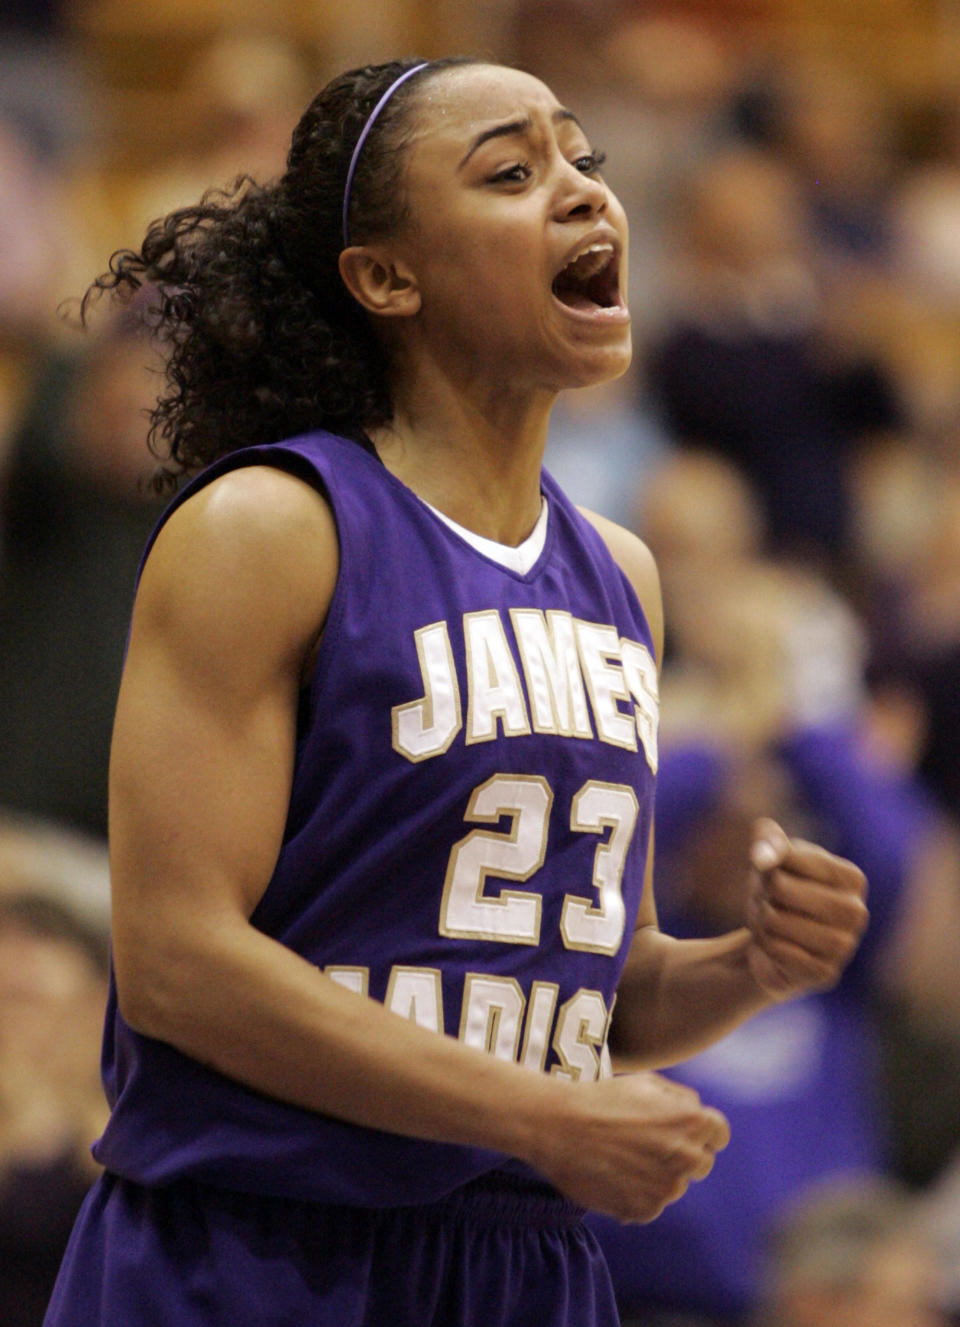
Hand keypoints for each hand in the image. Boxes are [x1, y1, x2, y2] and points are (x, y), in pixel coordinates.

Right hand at [529, 1071, 729, 1223]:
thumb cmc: (601, 1098)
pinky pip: (651, 1204)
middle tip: (644, 1143)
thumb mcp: (646, 1083)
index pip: (718, 1134)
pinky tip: (613, 1175)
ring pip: (674, 1185)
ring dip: (657, 1175)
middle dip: (680, 1154)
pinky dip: (636, 1194)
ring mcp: (667, 1188)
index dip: (699, 1131)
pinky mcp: (645, 1210)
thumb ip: (681, 1099)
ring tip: (622, 1158)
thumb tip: (698, 1113)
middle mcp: (687, 1157)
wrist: (558, 1126)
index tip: (677, 1131)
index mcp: (692, 1122)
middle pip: (701, 1163)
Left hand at [746, 817, 868, 1000]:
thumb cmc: (777, 893)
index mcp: (852, 877)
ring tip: (771, 923)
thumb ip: (767, 842)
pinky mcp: (825, 973)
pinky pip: (776, 950)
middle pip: (779, 887)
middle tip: (768, 902)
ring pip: (774, 920)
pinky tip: (774, 947)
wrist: (775, 942)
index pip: (788, 856)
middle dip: (761, 893)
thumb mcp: (769, 859)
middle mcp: (856, 912)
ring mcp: (845, 946)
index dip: (767, 865)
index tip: (773, 875)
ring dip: (760, 921)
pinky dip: (765, 946)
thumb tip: (764, 855)